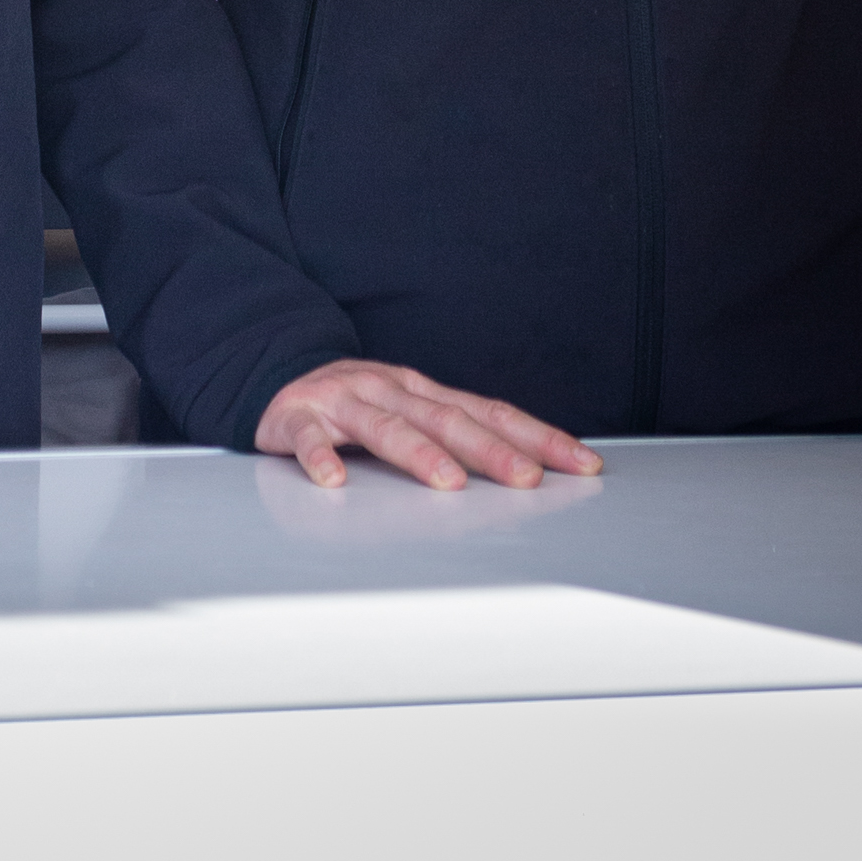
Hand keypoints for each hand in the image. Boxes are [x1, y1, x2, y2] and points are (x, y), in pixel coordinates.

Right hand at [254, 357, 603, 493]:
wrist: (279, 377)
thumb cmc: (357, 406)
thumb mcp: (411, 412)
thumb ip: (457, 435)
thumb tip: (530, 468)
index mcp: (424, 391)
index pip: (491, 412)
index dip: (538, 436)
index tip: (582, 464)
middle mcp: (391, 389)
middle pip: (447, 418)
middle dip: (491, 449)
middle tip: (527, 478)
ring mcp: (344, 400)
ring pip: (385, 425)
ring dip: (418, 453)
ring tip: (447, 483)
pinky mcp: (298, 417)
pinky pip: (310, 439)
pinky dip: (321, 458)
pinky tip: (334, 481)